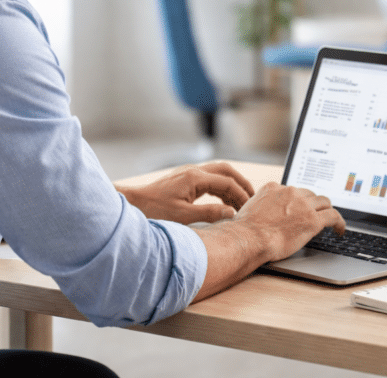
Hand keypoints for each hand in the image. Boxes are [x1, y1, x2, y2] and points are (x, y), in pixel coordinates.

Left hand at [117, 162, 254, 224]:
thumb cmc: (154, 211)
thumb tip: (231, 212)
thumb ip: (209, 214)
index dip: (241, 195)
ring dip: (231, 185)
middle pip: (226, 170)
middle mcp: (193, 171)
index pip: (227, 182)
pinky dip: (221, 188)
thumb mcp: (183, 216)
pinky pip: (209, 178)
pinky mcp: (184, 179)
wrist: (133, 204)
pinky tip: (224, 202)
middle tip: (253, 198)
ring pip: (218, 172)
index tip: (250, 208)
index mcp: (195, 178)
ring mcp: (188, 173)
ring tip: (241, 202)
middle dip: (241, 183)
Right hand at [191, 182, 343, 300]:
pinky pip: (333, 216)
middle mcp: (289, 192)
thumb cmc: (244, 232)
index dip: (299, 200)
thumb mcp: (249, 211)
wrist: (249, 238)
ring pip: (324, 202)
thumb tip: (259, 218)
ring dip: (327, 210)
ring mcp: (302, 205)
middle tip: (316, 215)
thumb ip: (259, 209)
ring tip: (331, 221)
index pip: (293, 190)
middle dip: (313, 204)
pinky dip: (340, 222)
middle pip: (310, 194)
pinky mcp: (312, 220)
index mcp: (273, 188)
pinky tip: (340, 230)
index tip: (302, 207)